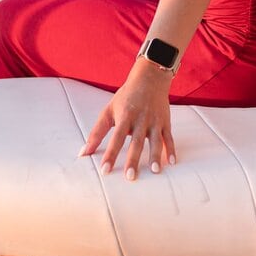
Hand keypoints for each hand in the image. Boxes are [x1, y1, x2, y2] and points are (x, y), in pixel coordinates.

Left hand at [79, 59, 176, 178]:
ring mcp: (154, 120)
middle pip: (136, 142)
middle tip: (130, 177)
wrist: (149, 78)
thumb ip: (97, 132)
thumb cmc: (126, 97)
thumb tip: (83, 153)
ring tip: (155, 171)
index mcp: (125, 116)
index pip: (116, 137)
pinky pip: (169, 137)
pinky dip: (172, 149)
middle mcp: (141, 119)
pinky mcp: (165, 121)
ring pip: (156, 141)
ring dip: (156, 156)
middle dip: (134, 159)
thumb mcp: (109, 111)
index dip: (111, 154)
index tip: (105, 170)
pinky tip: (172, 163)